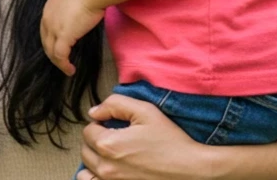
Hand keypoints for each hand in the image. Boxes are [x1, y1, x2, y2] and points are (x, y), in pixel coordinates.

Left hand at [40, 0, 104, 76]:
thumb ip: (71, 9)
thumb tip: (79, 15)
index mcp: (49, 8)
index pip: (45, 29)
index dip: (51, 40)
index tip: (60, 47)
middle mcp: (47, 18)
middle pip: (46, 42)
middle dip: (52, 53)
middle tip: (62, 62)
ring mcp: (53, 28)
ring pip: (51, 51)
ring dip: (58, 62)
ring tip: (67, 69)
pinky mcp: (63, 36)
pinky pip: (60, 56)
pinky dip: (64, 65)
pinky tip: (71, 70)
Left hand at [76, 95, 208, 179]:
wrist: (191, 168)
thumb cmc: (170, 140)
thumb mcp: (145, 111)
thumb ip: (115, 104)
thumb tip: (94, 112)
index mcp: (109, 145)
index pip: (88, 130)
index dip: (100, 124)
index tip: (114, 125)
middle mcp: (106, 168)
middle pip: (85, 150)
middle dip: (96, 140)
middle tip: (115, 137)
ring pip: (87, 170)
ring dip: (95, 160)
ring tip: (112, 155)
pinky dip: (96, 177)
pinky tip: (112, 169)